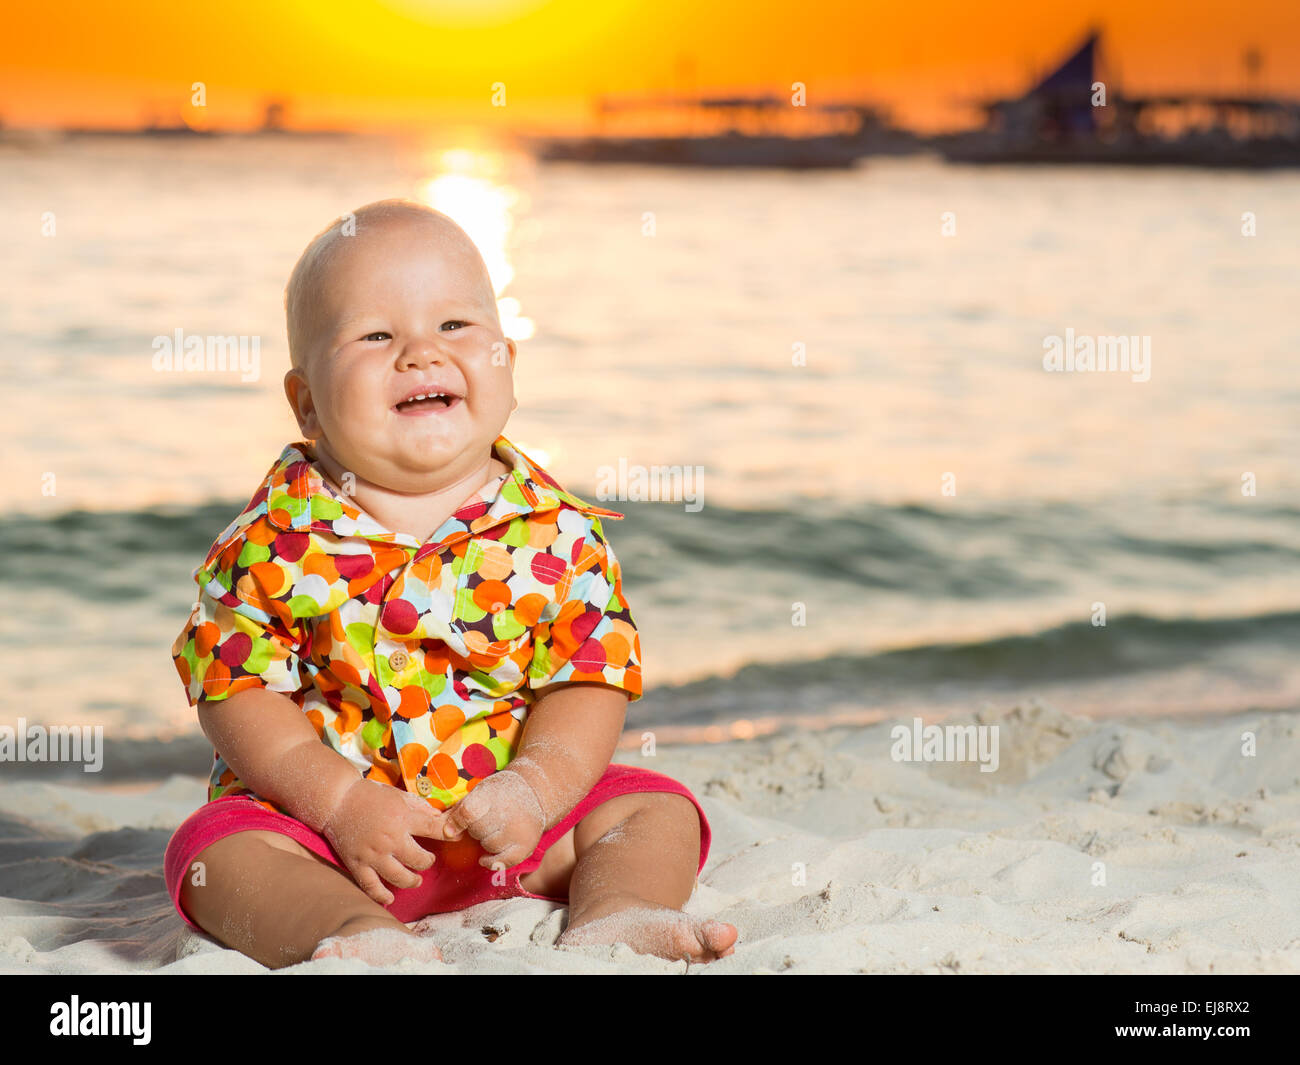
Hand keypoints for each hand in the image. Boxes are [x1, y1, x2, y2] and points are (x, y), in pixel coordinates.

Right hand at [321, 778, 447, 905]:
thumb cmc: (370, 795)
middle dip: (428, 862)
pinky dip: (381, 896)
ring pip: (398, 877)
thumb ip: (420, 808)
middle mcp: (389, 838)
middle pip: (418, 860)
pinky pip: (370, 886)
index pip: (432, 829)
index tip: (457, 837)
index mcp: (401, 818)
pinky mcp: (357, 864)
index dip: (448, 834)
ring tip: (416, 880)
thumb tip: (440, 819)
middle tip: (428, 860)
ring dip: (411, 881)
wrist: (337, 800)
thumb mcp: (398, 795)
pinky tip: (390, 898)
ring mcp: (373, 854)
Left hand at [441, 769, 545, 870]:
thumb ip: (460, 809)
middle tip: (484, 821)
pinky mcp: (526, 845)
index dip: (457, 823)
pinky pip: (502, 862)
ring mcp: (518, 829)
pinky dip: (491, 862)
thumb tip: (445, 831)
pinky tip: (485, 858)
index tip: (450, 831)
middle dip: (475, 829)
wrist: (534, 793)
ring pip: (488, 845)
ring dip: (486, 841)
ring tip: (494, 830)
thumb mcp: (480, 791)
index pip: (469, 813)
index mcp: (492, 794)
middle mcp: (507, 811)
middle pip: (477, 831)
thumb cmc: (499, 793)